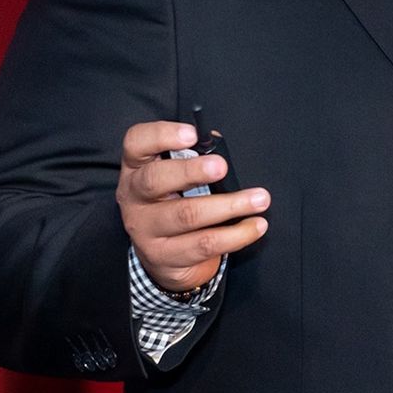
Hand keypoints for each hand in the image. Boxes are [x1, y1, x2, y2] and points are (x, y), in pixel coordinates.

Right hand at [117, 121, 269, 292]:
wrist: (164, 257)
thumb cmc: (174, 204)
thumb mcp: (175, 178)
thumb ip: (193, 158)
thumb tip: (219, 145)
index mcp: (137, 167)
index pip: (137, 142)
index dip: (162, 135)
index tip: (192, 134)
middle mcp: (134, 197)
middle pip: (155, 180)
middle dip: (191, 171)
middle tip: (222, 167)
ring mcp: (145, 229)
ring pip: (186, 215)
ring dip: (228, 206)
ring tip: (259, 200)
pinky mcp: (163, 256)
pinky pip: (203, 245)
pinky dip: (235, 235)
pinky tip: (254, 226)